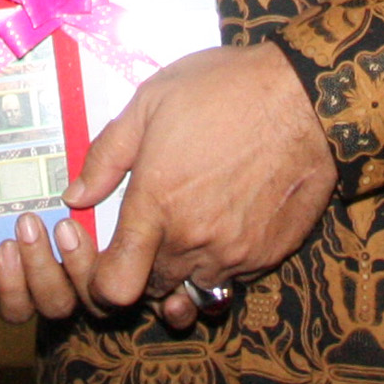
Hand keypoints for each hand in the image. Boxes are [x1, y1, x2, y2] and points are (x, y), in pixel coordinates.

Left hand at [61, 44, 334, 324]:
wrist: (307, 98)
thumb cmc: (225, 90)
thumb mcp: (150, 102)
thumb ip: (106, 155)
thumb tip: (75, 196)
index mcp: (157, 206)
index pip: (114, 288)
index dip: (99, 280)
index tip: (105, 251)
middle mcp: (194, 242)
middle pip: (152, 292)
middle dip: (142, 269)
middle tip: (149, 232)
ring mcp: (236, 254)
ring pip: (195, 288)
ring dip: (184, 268)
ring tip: (189, 225)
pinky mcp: (270, 255)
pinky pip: (234, 277)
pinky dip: (222, 261)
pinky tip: (226, 220)